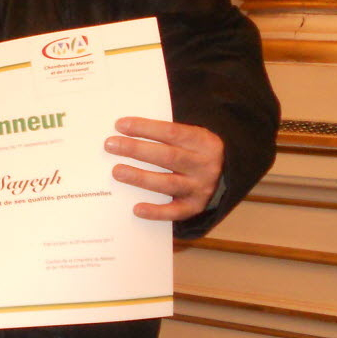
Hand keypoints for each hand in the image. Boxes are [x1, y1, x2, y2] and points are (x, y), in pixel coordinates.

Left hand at [105, 117, 223, 221]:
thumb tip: (124, 130)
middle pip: (168, 156)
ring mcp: (200, 187)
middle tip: (111, 145)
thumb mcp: (189, 137)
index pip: (172, 132)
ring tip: (117, 171)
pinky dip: (156, 212)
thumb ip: (164, 134)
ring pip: (168, 183)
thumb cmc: (192, 151)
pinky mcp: (194, 206)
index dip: (145, 128)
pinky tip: (137, 209)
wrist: (225, 175)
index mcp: (203, 142)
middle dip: (137, 150)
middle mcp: (204, 165)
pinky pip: (175, 212)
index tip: (120, 125)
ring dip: (141, 178)